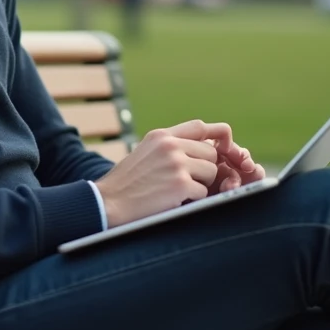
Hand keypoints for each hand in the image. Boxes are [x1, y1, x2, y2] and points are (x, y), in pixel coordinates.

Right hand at [94, 120, 256, 227]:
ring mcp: (176, 164)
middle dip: (205, 169)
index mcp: (161, 136)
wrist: (107, 203)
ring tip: (178, 191)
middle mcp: (170, 145)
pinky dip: (193, 200)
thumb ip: (168, 147)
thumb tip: (199, 149)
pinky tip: (173, 201)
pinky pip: (203, 192)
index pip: (200, 127)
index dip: (216, 136)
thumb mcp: (145, 153)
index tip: (222, 147)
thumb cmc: (125, 183)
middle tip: (189, 181)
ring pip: (211, 172)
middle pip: (210, 152)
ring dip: (200, 185)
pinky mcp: (180, 184)